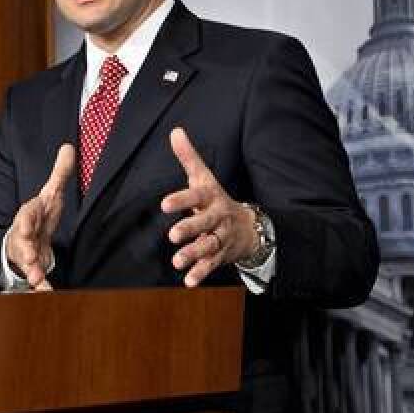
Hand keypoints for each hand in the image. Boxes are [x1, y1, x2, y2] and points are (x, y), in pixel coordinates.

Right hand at [4, 143, 74, 289]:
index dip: (27, 220)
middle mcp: (23, 235)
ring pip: (25, 262)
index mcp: (29, 215)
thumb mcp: (50, 193)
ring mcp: (25, 252)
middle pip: (22, 241)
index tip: (28, 225)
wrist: (23, 239)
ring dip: (32, 270)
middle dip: (25, 249)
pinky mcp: (32, 267)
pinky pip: (34, 278)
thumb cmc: (39, 215)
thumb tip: (69, 146)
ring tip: (38, 280)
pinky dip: (40, 287)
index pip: (27, 215)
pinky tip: (47, 292)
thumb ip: (60, 173)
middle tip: (30, 257)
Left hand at [162, 127, 259, 286]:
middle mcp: (217, 217)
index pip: (196, 196)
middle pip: (205, 223)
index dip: (181, 199)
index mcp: (211, 197)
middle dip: (190, 229)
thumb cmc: (216, 198)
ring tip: (177, 261)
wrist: (249, 225)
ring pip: (209, 245)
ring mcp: (221, 237)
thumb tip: (175, 131)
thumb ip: (189, 157)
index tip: (164, 204)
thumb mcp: (204, 178)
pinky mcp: (221, 255)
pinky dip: (201, 273)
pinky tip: (188, 281)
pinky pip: (212, 264)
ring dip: (194, 254)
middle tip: (173, 235)